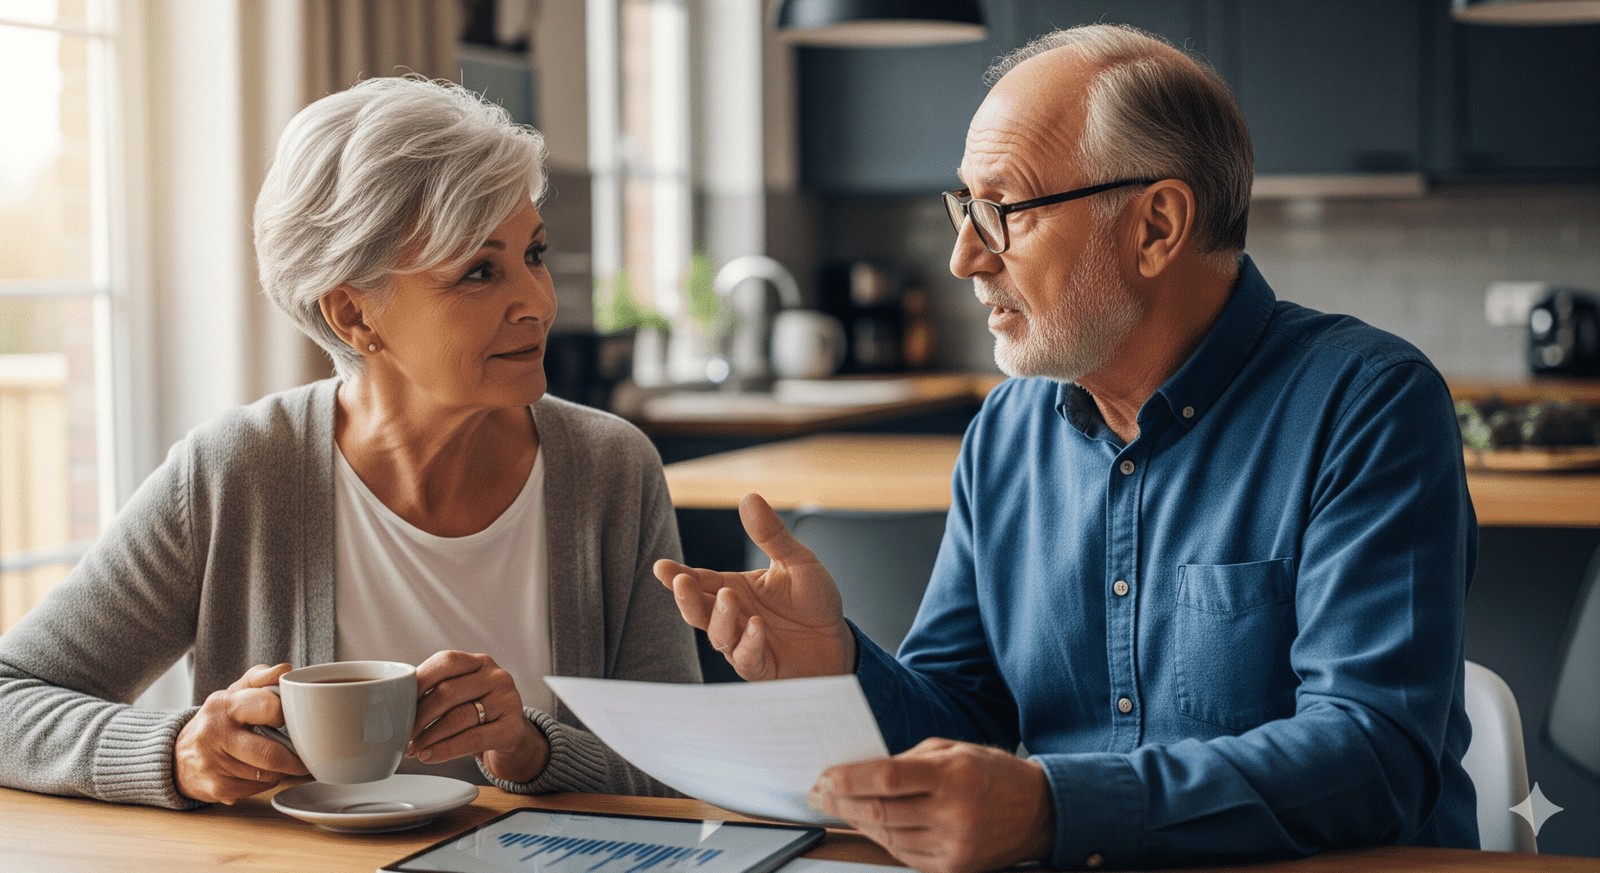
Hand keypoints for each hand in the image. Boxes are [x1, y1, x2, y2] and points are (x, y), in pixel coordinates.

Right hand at [174, 663, 310, 803]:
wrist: (176, 756)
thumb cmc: (217, 721)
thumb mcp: (234, 694)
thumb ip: (260, 678)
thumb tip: (285, 670)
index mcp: (224, 705)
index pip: (269, 707)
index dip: (287, 716)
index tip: (293, 720)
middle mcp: (215, 734)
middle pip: (271, 754)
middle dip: (295, 758)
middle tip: (305, 755)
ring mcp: (213, 764)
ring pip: (267, 774)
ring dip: (280, 770)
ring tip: (276, 761)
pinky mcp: (215, 788)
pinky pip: (256, 789)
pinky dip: (264, 782)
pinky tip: (256, 772)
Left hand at [409, 650, 547, 783]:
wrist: (514, 739)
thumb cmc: (478, 715)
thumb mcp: (461, 696)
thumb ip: (436, 692)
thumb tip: (393, 703)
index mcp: (480, 662)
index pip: (446, 661)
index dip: (418, 681)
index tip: (397, 703)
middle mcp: (497, 676)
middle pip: (448, 692)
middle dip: (418, 716)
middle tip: (402, 735)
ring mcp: (508, 701)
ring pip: (458, 717)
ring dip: (428, 736)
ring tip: (413, 749)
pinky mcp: (513, 728)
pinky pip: (472, 739)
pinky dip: (445, 749)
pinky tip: (429, 756)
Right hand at [652, 492, 855, 680]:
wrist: (838, 641)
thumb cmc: (814, 602)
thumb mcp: (798, 561)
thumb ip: (772, 535)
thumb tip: (749, 498)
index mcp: (735, 588)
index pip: (700, 581)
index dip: (679, 576)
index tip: (661, 568)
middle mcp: (733, 617)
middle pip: (698, 610)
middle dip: (686, 598)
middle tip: (682, 583)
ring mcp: (743, 644)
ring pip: (718, 636)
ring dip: (719, 617)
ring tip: (728, 597)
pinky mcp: (761, 666)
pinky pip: (746, 658)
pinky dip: (748, 643)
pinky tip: (756, 626)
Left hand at [807, 738, 1055, 872]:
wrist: (1038, 812)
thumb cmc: (992, 773)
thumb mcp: (953, 750)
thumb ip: (908, 760)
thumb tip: (860, 771)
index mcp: (954, 775)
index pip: (887, 778)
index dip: (848, 779)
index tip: (825, 776)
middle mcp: (954, 813)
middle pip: (880, 811)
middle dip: (841, 802)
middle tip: (819, 794)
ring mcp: (955, 846)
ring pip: (888, 837)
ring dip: (857, 821)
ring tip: (839, 807)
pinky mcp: (954, 868)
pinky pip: (904, 855)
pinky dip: (882, 840)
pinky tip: (870, 825)